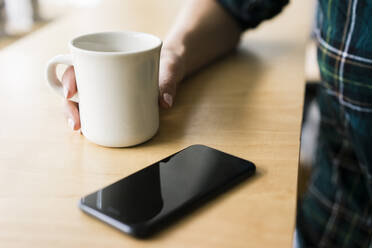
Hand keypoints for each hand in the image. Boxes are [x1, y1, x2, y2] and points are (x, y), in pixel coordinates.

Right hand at [61, 47, 184, 130]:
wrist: (172, 70)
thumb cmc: (166, 64)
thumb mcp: (169, 69)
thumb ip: (168, 83)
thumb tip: (165, 102)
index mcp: (106, 59)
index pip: (78, 65)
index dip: (69, 78)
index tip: (70, 93)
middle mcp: (100, 75)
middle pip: (74, 88)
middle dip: (69, 106)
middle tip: (76, 123)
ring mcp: (105, 90)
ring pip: (80, 101)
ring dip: (74, 116)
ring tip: (80, 130)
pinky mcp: (113, 103)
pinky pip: (95, 111)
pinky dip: (88, 121)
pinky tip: (87, 132)